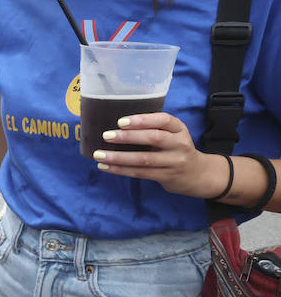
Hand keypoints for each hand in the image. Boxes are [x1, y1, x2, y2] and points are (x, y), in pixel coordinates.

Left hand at [91, 112, 222, 197]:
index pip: (163, 120)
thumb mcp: (172, 134)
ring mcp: (174, 162)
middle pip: (154, 138)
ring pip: (144, 159)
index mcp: (179, 129)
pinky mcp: (166, 176)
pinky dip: (121, 170)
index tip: (121, 121)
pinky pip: (140, 173)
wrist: (197, 174)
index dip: (142, 120)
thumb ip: (153, 128)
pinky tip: (105, 167)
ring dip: (119, 158)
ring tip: (99, 155)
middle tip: (107, 135)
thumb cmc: (175, 148)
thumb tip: (117, 125)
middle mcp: (179, 144)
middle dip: (128, 137)